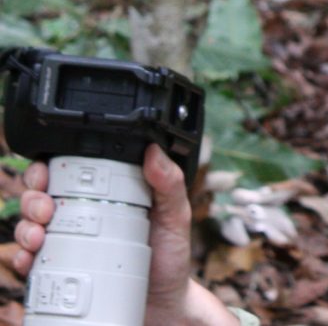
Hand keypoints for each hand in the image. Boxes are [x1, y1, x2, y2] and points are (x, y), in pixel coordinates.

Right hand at [15, 145, 239, 325]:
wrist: (163, 302)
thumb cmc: (170, 255)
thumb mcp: (176, 215)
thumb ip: (169, 183)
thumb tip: (154, 152)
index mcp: (107, 193)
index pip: (69, 170)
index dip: (50, 167)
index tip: (48, 173)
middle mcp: (82, 214)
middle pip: (41, 195)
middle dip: (33, 197)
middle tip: (45, 209)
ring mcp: (68, 242)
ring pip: (30, 225)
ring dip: (25, 226)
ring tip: (38, 235)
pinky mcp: (60, 269)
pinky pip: (31, 260)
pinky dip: (24, 256)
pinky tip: (31, 257)